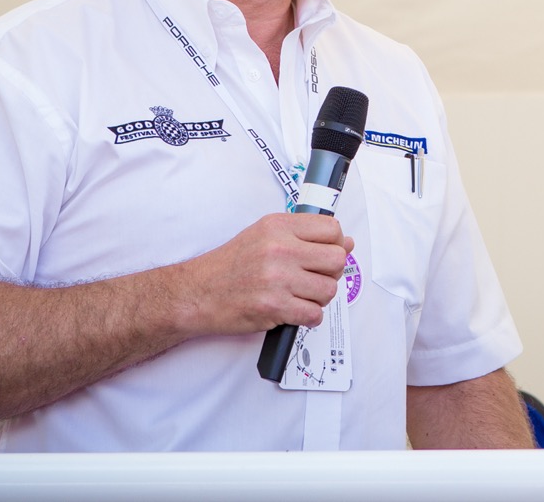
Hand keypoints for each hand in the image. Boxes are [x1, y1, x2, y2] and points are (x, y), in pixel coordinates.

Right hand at [171, 213, 354, 335]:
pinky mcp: (274, 306)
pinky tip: (294, 311)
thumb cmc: (230, 266)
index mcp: (278, 226)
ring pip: (328, 289)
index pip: (332, 229)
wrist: (196, 294)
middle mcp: (280, 249)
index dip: (335, 244)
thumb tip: (347, 243)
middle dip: (330, 273)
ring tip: (299, 296)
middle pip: (336, 259)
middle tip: (313, 278)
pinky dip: (308, 317)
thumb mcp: (264, 236)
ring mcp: (277, 278)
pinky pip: (314, 314)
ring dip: (318, 297)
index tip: (324, 254)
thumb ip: (305, 236)